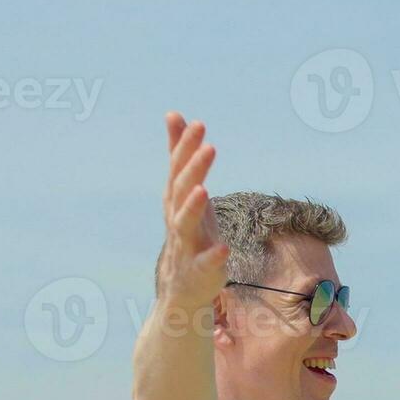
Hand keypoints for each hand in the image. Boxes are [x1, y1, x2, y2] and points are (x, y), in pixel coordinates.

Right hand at [156, 113, 228, 309]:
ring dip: (193, 207)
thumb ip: (179, 154)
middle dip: (193, 169)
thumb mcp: (185, 192)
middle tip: (208, 146)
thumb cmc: (188, 231)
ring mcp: (186, 245)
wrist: (181, 285)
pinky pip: (206, 262)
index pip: (179, 169)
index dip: (187, 147)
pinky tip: (225, 248)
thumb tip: (174, 114)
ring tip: (204, 190)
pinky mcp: (200, 270)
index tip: (198, 124)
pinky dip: (214, 256)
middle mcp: (177, 218)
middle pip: (182, 190)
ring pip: (184, 224)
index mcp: (176, 199)